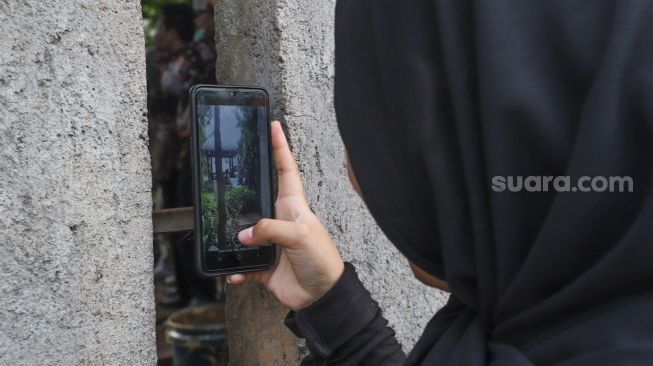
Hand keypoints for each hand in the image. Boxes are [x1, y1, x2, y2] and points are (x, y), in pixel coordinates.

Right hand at [227, 121, 344, 310]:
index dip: (280, 147)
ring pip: (243, 233)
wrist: (321, 295)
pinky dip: (236, 271)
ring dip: (233, 239)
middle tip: (225, 177)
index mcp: (293, 206)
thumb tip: (243, 235)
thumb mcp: (300, 235)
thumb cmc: (321, 259)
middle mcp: (279, 220)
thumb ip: (270, 230)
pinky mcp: (263, 265)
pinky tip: (233, 274)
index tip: (274, 126)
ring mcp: (270, 242)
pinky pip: (242, 265)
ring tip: (225, 239)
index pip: (286, 169)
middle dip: (242, 190)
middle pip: (256, 199)